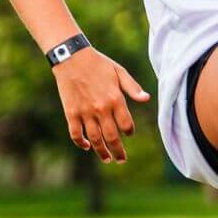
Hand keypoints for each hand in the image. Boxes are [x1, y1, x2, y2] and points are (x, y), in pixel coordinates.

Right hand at [52, 47, 149, 163]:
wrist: (72, 57)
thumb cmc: (98, 63)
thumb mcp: (119, 72)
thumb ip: (133, 87)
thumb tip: (146, 99)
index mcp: (116, 99)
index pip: (126, 125)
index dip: (129, 132)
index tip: (128, 134)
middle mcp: (102, 108)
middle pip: (112, 137)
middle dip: (118, 151)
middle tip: (121, 160)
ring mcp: (85, 112)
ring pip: (95, 139)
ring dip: (101, 152)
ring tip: (107, 159)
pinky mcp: (71, 113)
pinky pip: (76, 134)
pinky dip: (81, 143)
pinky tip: (86, 146)